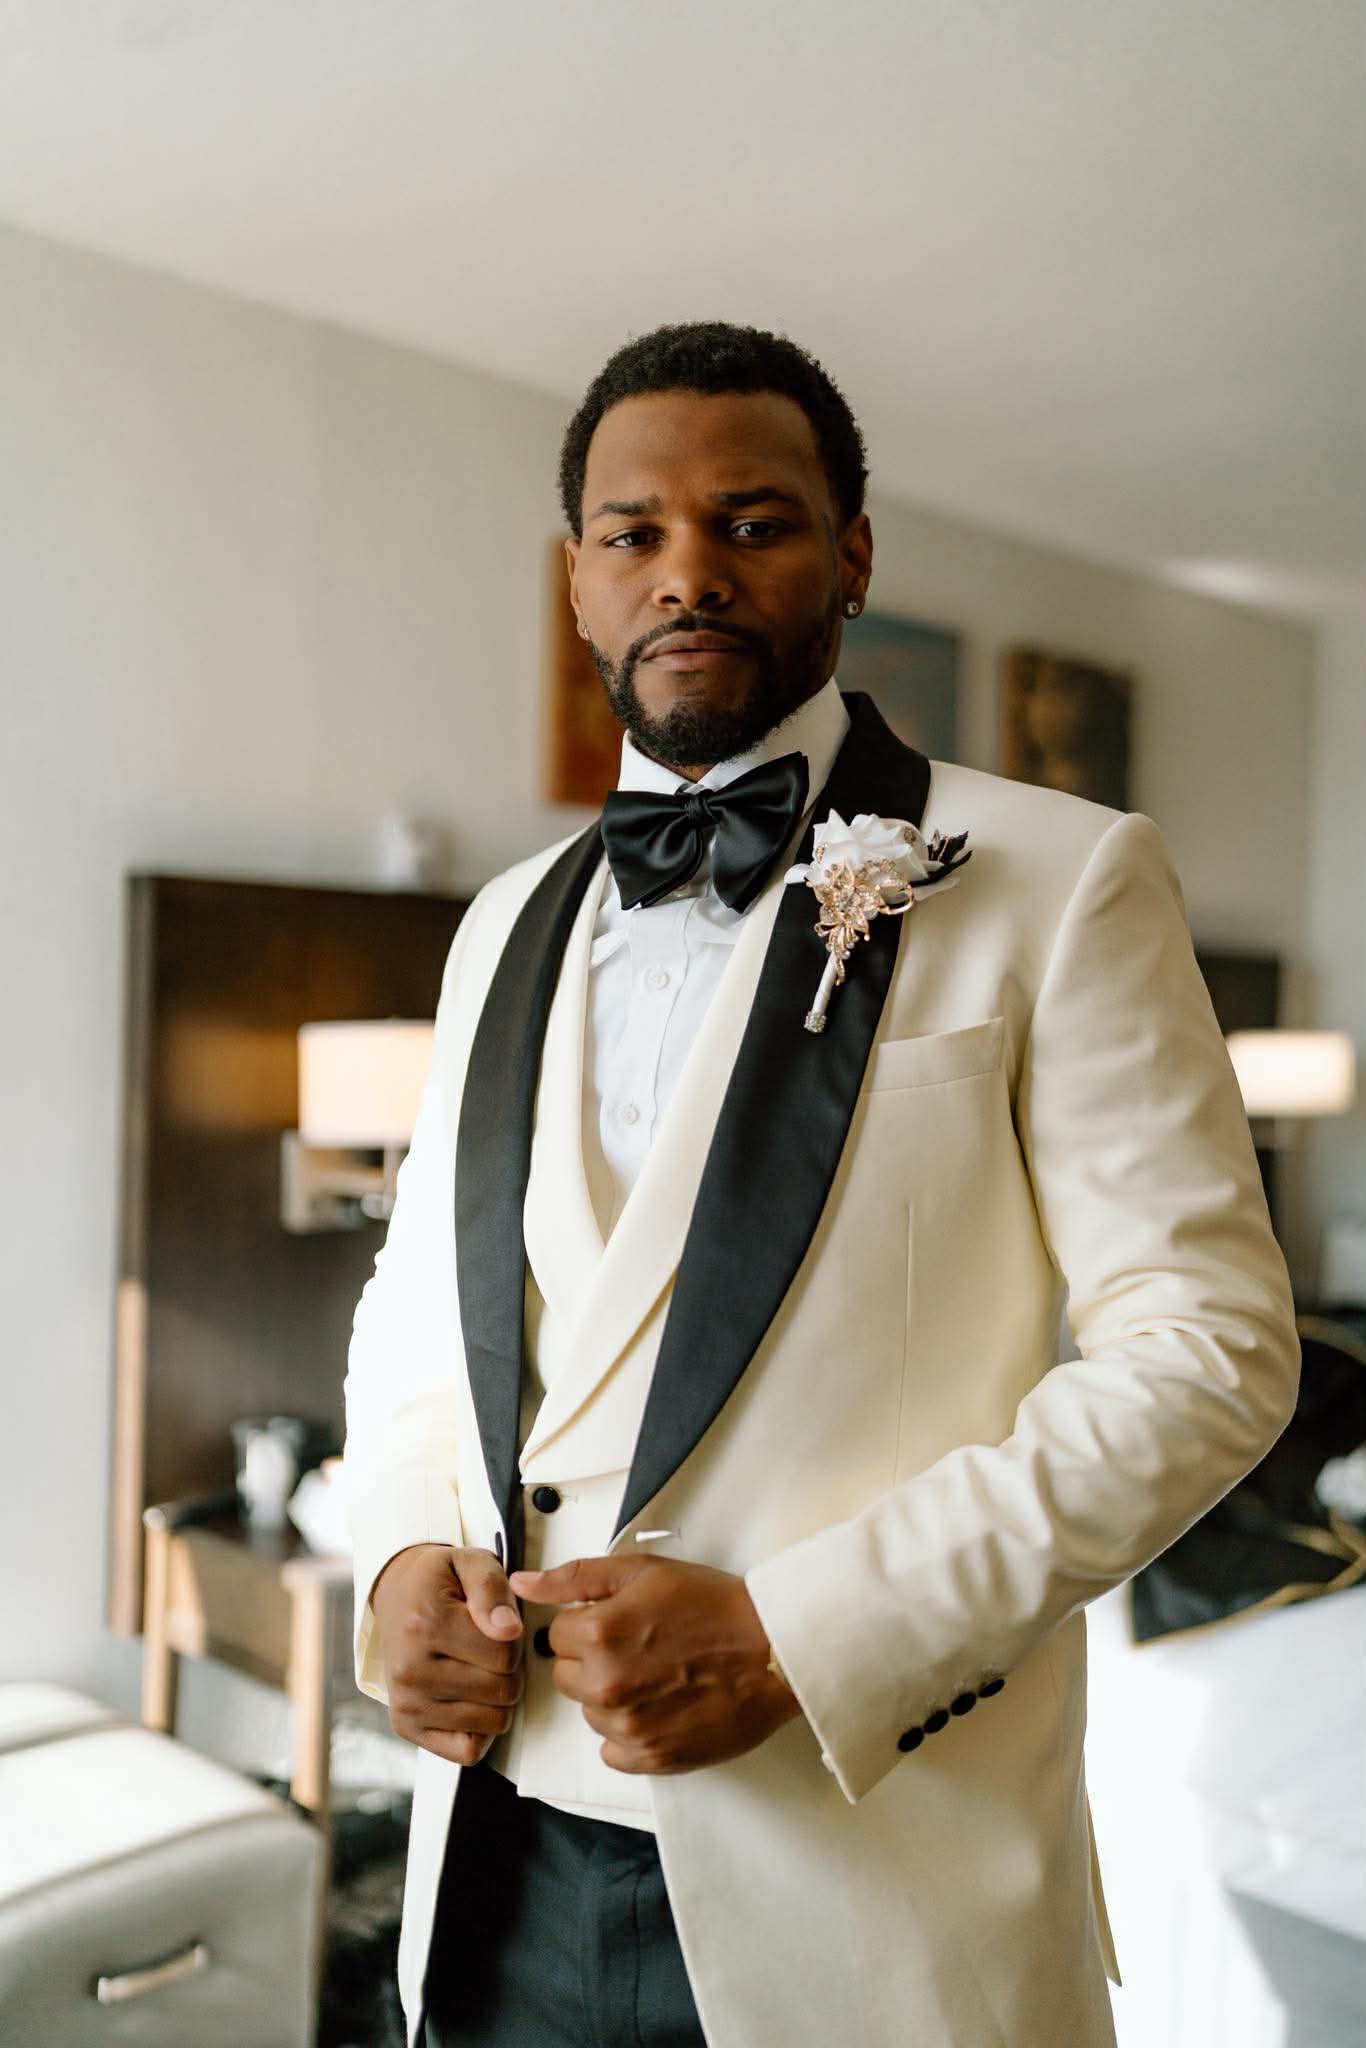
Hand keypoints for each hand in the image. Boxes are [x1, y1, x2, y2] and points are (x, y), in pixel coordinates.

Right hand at [369, 1543, 523, 1766]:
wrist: (397, 1596)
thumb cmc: (439, 1582)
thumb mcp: (470, 1563)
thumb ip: (492, 1590)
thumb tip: (509, 1630)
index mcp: (426, 1625)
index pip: (506, 1654)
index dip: (513, 1638)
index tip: (495, 1624)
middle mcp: (410, 1669)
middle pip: (502, 1691)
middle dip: (507, 1669)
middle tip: (486, 1647)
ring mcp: (406, 1703)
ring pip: (492, 1722)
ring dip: (496, 1697)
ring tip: (476, 1667)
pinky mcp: (406, 1727)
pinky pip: (468, 1750)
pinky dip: (480, 1728)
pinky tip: (469, 1698)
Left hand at [508, 1554, 800, 1774]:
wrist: (773, 1649)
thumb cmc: (713, 1605)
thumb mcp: (643, 1571)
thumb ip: (575, 1577)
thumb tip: (522, 1584)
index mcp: (600, 1633)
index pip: (557, 1634)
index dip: (588, 1622)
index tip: (621, 1621)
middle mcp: (607, 1684)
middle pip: (567, 1675)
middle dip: (593, 1659)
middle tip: (640, 1646)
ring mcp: (630, 1727)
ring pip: (590, 1712)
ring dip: (612, 1696)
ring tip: (658, 1674)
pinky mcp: (653, 1758)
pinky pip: (613, 1750)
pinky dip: (630, 1732)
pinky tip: (661, 1706)